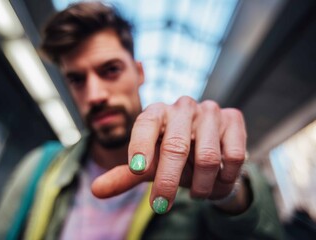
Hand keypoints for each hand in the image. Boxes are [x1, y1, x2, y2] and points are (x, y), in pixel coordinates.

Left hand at [92, 97, 246, 213]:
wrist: (207, 148)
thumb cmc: (170, 155)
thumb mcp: (147, 164)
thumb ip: (125, 175)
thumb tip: (96, 190)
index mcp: (156, 111)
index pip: (145, 124)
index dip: (141, 147)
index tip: (137, 171)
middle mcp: (182, 106)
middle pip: (176, 146)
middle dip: (167, 181)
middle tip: (160, 206)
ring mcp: (210, 110)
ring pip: (208, 157)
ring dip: (201, 185)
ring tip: (197, 192)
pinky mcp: (233, 118)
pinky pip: (234, 156)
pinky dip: (225, 178)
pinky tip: (218, 180)